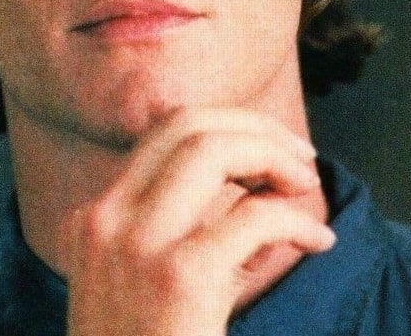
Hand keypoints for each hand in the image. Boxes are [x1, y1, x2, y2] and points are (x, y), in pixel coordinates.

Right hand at [62, 107, 334, 335]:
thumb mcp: (138, 285)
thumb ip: (178, 232)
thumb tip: (256, 194)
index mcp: (95, 216)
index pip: (163, 131)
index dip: (227, 126)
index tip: (268, 148)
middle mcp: (106, 218)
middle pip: (187, 124)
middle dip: (255, 128)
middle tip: (300, 159)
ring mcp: (135, 244)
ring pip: (211, 148)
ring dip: (272, 157)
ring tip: (305, 186)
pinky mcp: (178, 279)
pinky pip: (252, 217)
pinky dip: (295, 221)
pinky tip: (315, 242)